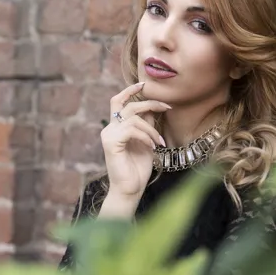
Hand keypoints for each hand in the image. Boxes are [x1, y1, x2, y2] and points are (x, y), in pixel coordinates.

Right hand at [101, 82, 169, 198]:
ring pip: (133, 118)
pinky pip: (132, 130)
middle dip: (149, 103)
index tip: (144, 84)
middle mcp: (109, 129)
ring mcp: (108, 135)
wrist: (130, 190)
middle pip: (128, 105)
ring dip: (151, 128)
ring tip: (159, 142)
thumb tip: (153, 108)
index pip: (118, 101)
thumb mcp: (146, 142)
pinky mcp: (111, 143)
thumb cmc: (137, 169)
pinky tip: (153, 146)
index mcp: (116, 127)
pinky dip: (146, 136)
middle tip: (167, 107)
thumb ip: (146, 125)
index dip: (130, 91)